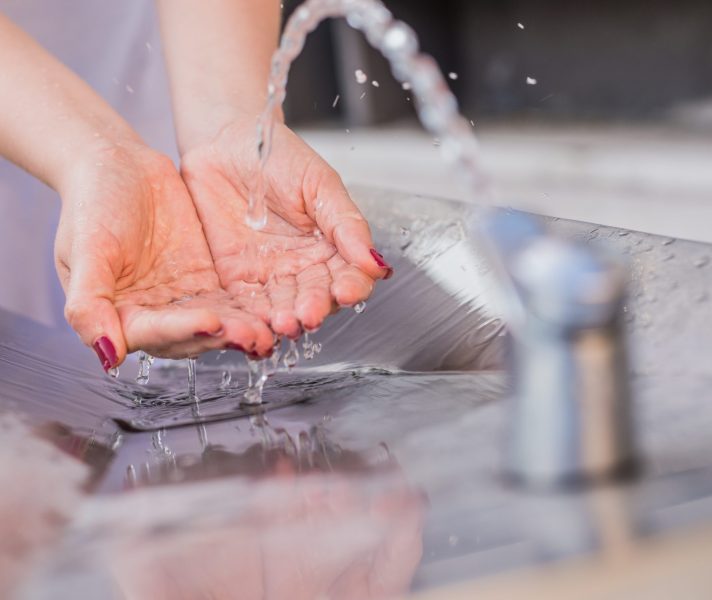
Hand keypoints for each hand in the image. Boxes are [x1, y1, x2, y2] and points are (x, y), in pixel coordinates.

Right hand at [55, 141, 275, 370]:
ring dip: (242, 329)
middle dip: (222, 336)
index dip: (183, 330)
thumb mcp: (84, 248)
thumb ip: (88, 303)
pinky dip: (250, 308)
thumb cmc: (92, 202)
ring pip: (217, 322)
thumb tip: (107, 355)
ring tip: (269, 330)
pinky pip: (232, 300)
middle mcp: (154, 314)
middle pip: (191, 336)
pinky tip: (273, 312)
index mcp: (120, 314)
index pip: (154, 334)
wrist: (119, 164)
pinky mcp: (207, 281)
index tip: (210, 321)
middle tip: (254, 335)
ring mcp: (183, 298)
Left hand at [180, 118, 392, 338]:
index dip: (350, 287)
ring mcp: (270, 274)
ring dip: (284, 319)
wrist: (224, 141)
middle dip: (313, 308)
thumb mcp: (319, 183)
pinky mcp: (236, 277)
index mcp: (330, 246)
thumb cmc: (277, 156)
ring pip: (283, 306)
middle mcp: (303, 266)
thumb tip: (375, 262)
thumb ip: (345, 222)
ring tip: (284, 324)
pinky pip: (245, 303)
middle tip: (309, 314)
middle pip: (316, 298)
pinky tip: (257, 327)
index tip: (346, 291)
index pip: (348, 276)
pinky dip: (251, 318)